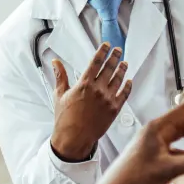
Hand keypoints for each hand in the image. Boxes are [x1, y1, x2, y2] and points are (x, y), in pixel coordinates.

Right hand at [50, 43, 131, 161]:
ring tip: (124, 63)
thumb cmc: (65, 118)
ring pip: (119, 80)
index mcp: (84, 84)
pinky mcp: (114, 109)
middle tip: (118, 50)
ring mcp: (108, 99)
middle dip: (115, 57)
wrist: (74, 137)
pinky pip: (124, 95)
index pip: (96, 62)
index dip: (102, 52)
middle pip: (109, 68)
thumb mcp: (60, 94)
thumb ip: (60, 76)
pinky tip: (128, 81)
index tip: (106, 45)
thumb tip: (55, 62)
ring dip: (122, 69)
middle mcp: (98, 90)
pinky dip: (127, 86)